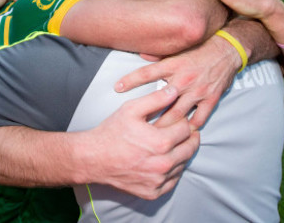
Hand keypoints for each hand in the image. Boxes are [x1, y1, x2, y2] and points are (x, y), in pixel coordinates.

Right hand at [84, 85, 199, 198]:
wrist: (93, 158)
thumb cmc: (111, 133)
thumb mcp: (131, 109)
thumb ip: (155, 99)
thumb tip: (174, 91)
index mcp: (160, 143)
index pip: (187, 130)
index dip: (184, 121)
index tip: (180, 119)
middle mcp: (162, 165)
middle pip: (190, 149)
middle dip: (189, 137)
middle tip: (184, 131)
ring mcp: (158, 181)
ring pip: (183, 165)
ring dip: (181, 153)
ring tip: (173, 144)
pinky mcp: (152, 192)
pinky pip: (173, 181)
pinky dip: (173, 171)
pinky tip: (164, 160)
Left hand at [115, 34, 238, 128]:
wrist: (228, 50)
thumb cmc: (200, 50)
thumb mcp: (178, 50)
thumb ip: (160, 55)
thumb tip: (141, 54)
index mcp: (173, 64)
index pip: (147, 73)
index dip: (131, 80)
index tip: (117, 88)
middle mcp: (183, 79)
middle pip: (161, 102)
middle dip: (148, 116)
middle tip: (135, 128)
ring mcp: (197, 90)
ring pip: (178, 114)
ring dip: (165, 127)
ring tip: (153, 139)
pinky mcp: (210, 98)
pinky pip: (199, 118)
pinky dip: (189, 128)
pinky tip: (180, 137)